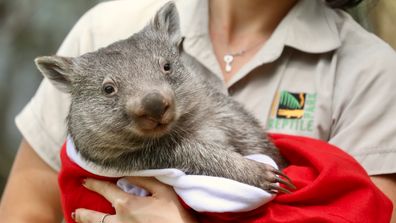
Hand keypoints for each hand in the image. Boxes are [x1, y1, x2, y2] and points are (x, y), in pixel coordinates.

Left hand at [73, 177, 197, 222]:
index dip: (94, 184)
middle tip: (76, 210)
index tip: (85, 180)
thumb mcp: (164, 192)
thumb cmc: (175, 215)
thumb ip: (145, 181)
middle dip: (84, 213)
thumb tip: (128, 176)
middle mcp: (119, 221)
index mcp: (127, 205)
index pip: (106, 191)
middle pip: (95, 217)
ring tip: (80, 220)